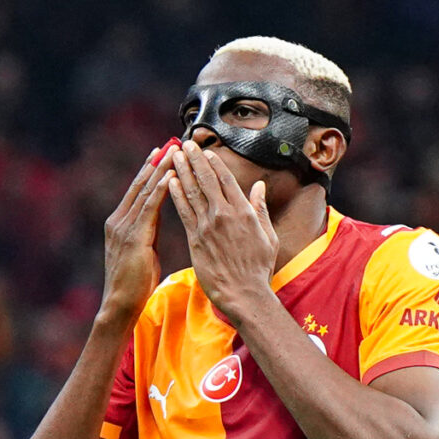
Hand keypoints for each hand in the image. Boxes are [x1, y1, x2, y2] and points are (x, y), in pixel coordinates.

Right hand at [99, 146, 168, 322]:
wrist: (121, 304)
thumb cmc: (136, 285)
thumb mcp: (142, 252)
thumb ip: (147, 232)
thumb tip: (156, 220)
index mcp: (120, 223)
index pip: (138, 191)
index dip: (150, 171)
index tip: (161, 153)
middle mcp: (119, 220)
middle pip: (140, 185)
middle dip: (156, 163)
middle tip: (170, 143)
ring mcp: (124, 227)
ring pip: (145, 191)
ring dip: (161, 169)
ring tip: (174, 151)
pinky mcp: (133, 235)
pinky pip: (149, 207)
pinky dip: (160, 189)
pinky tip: (171, 175)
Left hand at [164, 142, 280, 326]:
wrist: (244, 294)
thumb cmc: (259, 269)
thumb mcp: (269, 237)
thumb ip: (261, 209)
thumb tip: (259, 187)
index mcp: (244, 212)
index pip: (226, 180)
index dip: (215, 163)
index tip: (206, 152)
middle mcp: (225, 214)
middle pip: (207, 180)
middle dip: (195, 160)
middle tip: (185, 145)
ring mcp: (208, 225)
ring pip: (193, 191)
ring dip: (182, 171)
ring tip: (174, 156)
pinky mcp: (196, 238)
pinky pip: (183, 211)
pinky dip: (176, 194)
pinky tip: (169, 182)